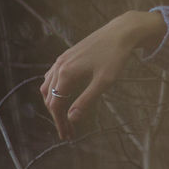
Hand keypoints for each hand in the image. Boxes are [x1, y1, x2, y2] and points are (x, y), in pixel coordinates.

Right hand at [39, 11, 163, 139]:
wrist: (120, 32)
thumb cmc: (115, 57)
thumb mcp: (104, 82)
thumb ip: (86, 100)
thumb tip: (71, 118)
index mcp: (66, 74)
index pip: (56, 104)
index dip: (60, 122)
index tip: (67, 136)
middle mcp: (59, 66)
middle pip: (49, 97)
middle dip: (57, 116)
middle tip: (69, 131)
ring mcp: (61, 60)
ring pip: (47, 86)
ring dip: (53, 103)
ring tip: (64, 117)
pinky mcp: (66, 55)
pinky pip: (52, 76)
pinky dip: (53, 89)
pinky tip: (62, 94)